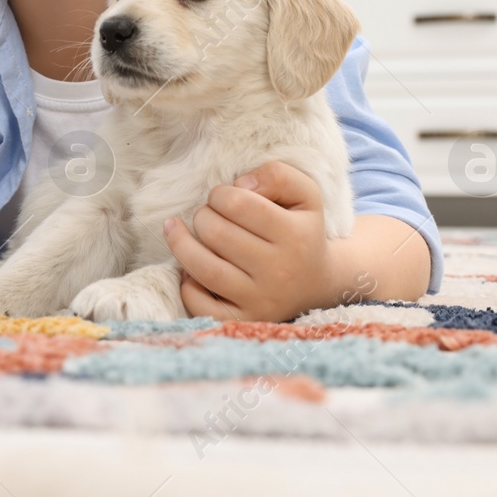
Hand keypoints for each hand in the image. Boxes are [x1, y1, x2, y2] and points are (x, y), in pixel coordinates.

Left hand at [163, 160, 340, 322]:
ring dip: (182, 244)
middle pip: (216, 233)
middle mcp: (280, 271)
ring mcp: (261, 301)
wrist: (316, 282)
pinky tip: (190, 269)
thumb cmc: (300, 229)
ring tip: (179, 231)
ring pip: (204, 268)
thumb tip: (240, 185)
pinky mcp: (243, 321)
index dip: (220, 194)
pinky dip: (187, 284)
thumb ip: (277, 175)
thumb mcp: (304, 194)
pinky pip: (200, 304)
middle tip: (208, 216)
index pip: (238, 203)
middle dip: (202, 216)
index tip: (224, 198)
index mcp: (295, 236)